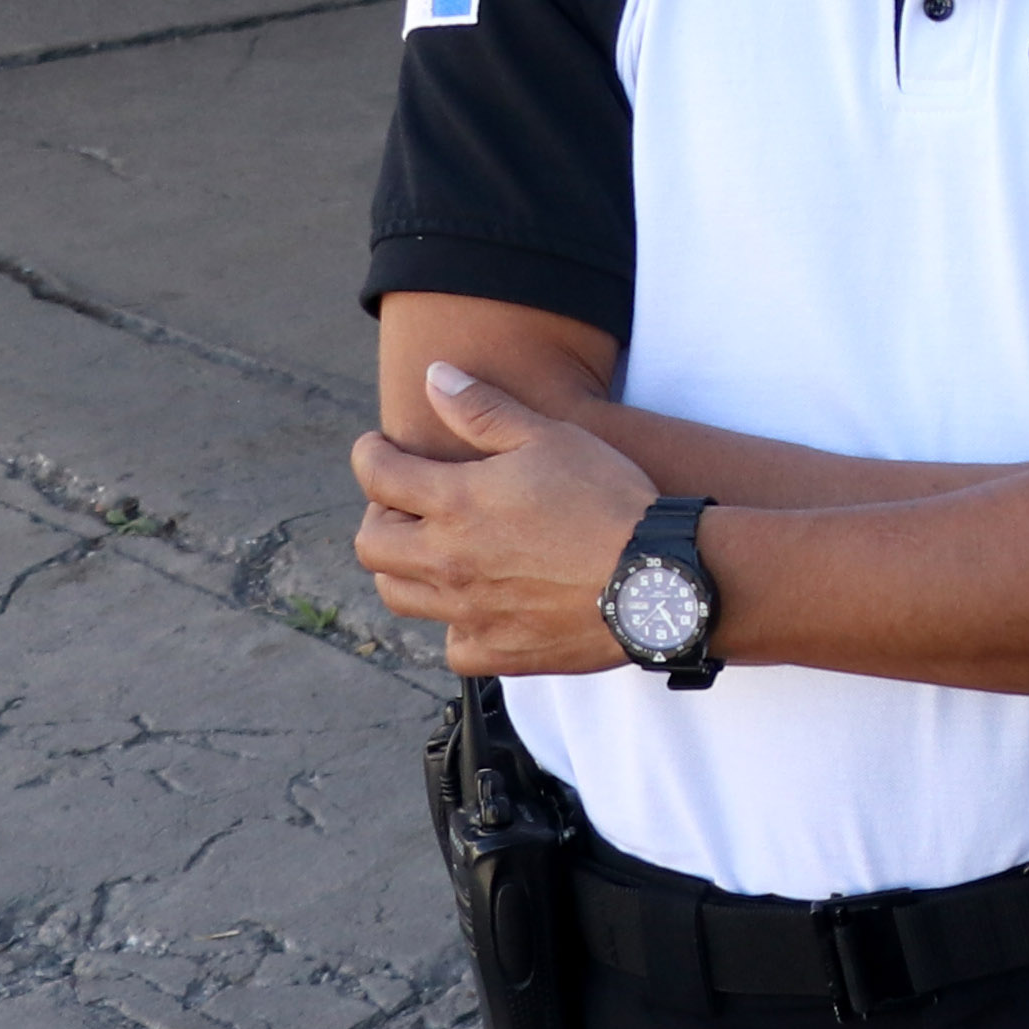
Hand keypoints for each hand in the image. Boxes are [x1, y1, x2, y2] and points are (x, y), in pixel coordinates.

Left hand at [350, 359, 666, 675]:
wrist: (658, 578)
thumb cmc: (608, 499)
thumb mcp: (551, 437)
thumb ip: (484, 409)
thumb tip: (434, 377)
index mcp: (456, 503)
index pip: (378, 476)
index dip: (370, 454)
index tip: (377, 448)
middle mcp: (447, 561)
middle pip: (372, 545)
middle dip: (379, 515)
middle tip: (405, 503)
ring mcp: (468, 612)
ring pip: (399, 595)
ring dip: (405, 568)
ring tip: (435, 550)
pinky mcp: (497, 651)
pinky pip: (452, 643)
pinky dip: (456, 623)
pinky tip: (479, 604)